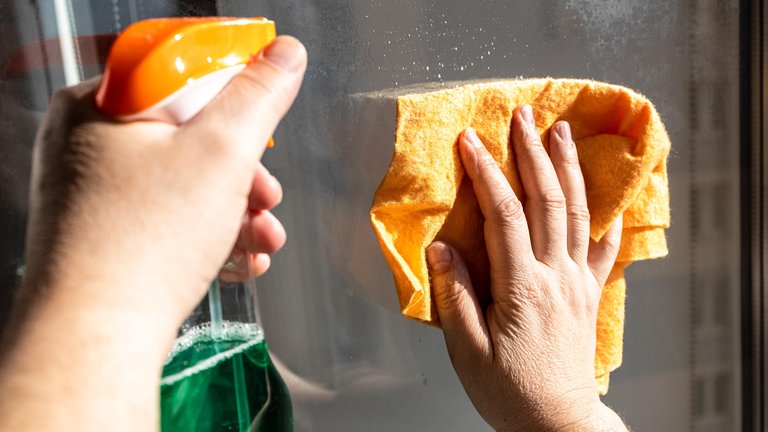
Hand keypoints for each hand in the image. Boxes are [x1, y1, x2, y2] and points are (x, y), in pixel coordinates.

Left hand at [0, 36, 305, 430]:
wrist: (97, 336)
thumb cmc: (142, 244)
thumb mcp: (221, 153)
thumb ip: (258, 97)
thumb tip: (284, 55)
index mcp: (100, 105)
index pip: (179, 75)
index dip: (232, 97)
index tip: (261, 118)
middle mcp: (88, 146)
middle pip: (188, 137)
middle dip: (243, 173)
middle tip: (267, 194)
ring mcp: (95, 195)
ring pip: (184, 184)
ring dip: (236, 211)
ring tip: (264, 237)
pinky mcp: (108, 236)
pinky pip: (168, 221)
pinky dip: (209, 236)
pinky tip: (241, 258)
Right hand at [426, 106, 626, 430]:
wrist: (559, 424)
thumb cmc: (509, 393)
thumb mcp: (468, 352)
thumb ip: (455, 296)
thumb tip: (442, 248)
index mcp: (521, 288)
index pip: (503, 215)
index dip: (486, 173)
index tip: (470, 141)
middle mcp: (555, 277)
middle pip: (546, 201)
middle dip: (532, 153)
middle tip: (522, 116)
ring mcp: (578, 284)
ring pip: (577, 214)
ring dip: (568, 169)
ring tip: (561, 133)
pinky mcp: (589, 296)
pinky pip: (602, 250)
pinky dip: (606, 219)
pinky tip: (605, 201)